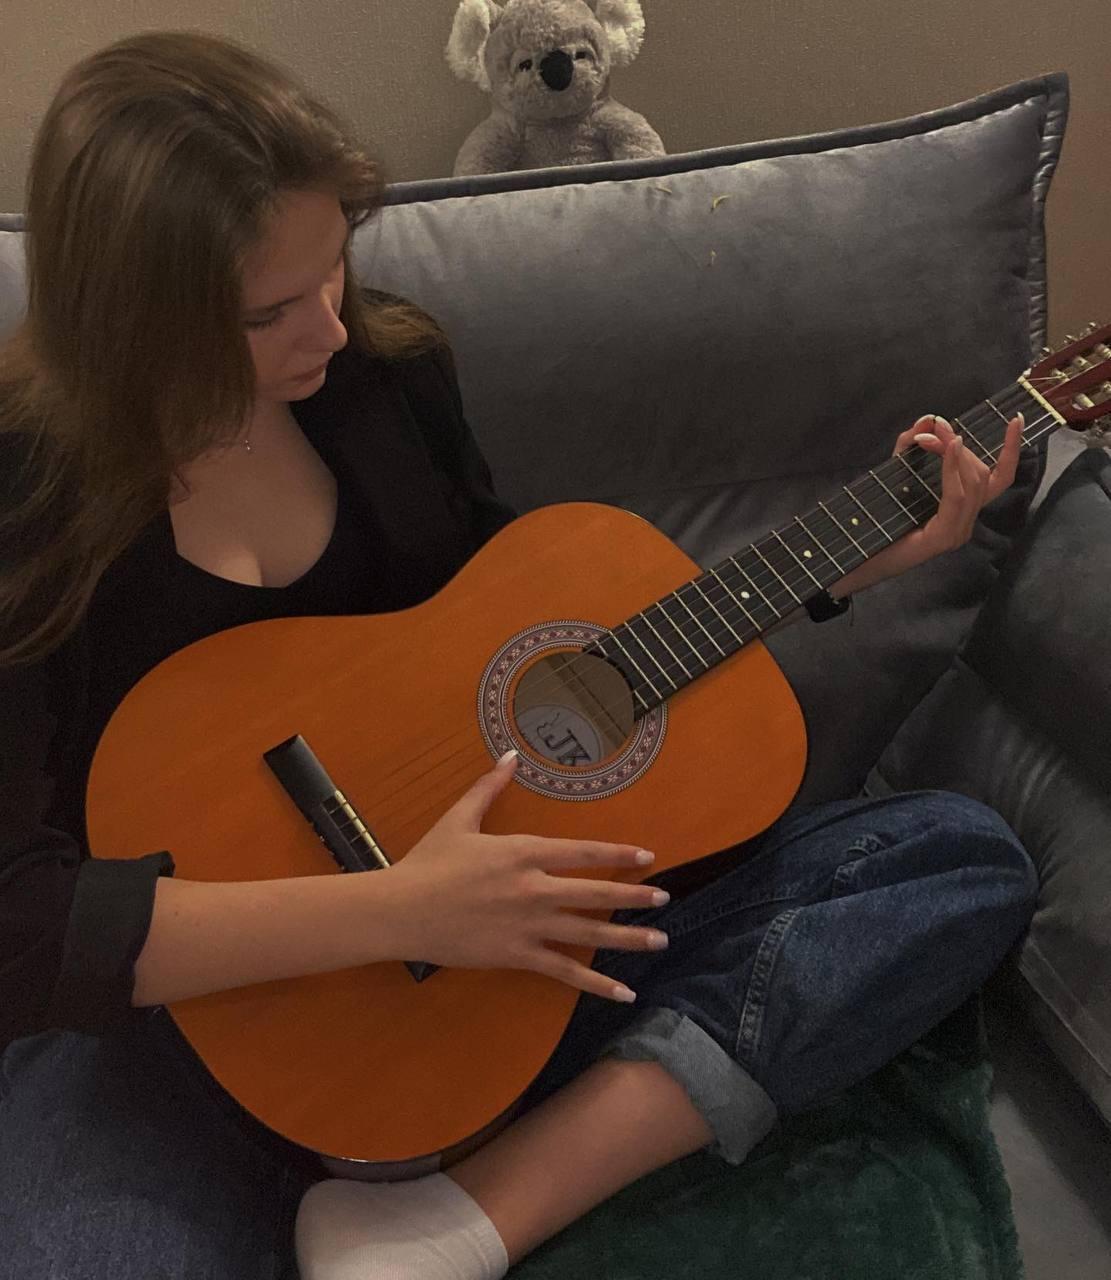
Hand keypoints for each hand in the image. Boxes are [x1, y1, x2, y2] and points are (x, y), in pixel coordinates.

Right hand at [381, 752, 668, 1001]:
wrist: (402, 910)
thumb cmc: (429, 862)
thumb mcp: (460, 818)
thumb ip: (489, 786)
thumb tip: (509, 754)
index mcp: (523, 852)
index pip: (583, 852)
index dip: (618, 853)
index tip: (647, 856)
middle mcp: (534, 888)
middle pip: (596, 892)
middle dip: (635, 896)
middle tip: (665, 899)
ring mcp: (528, 925)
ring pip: (589, 932)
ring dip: (628, 937)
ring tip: (659, 940)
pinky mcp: (518, 955)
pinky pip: (566, 970)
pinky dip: (597, 983)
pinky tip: (624, 992)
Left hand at [833, 411, 1023, 595]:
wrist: (860, 559)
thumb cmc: (879, 520)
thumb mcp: (897, 475)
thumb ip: (911, 447)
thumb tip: (928, 418)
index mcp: (962, 513)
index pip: (999, 479)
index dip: (1012, 450)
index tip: (1017, 419)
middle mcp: (965, 524)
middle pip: (981, 474)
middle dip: (960, 444)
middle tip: (938, 425)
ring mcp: (957, 533)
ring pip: (972, 482)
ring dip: (954, 452)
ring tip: (937, 433)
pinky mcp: (944, 537)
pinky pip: (956, 496)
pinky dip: (952, 469)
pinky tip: (948, 447)